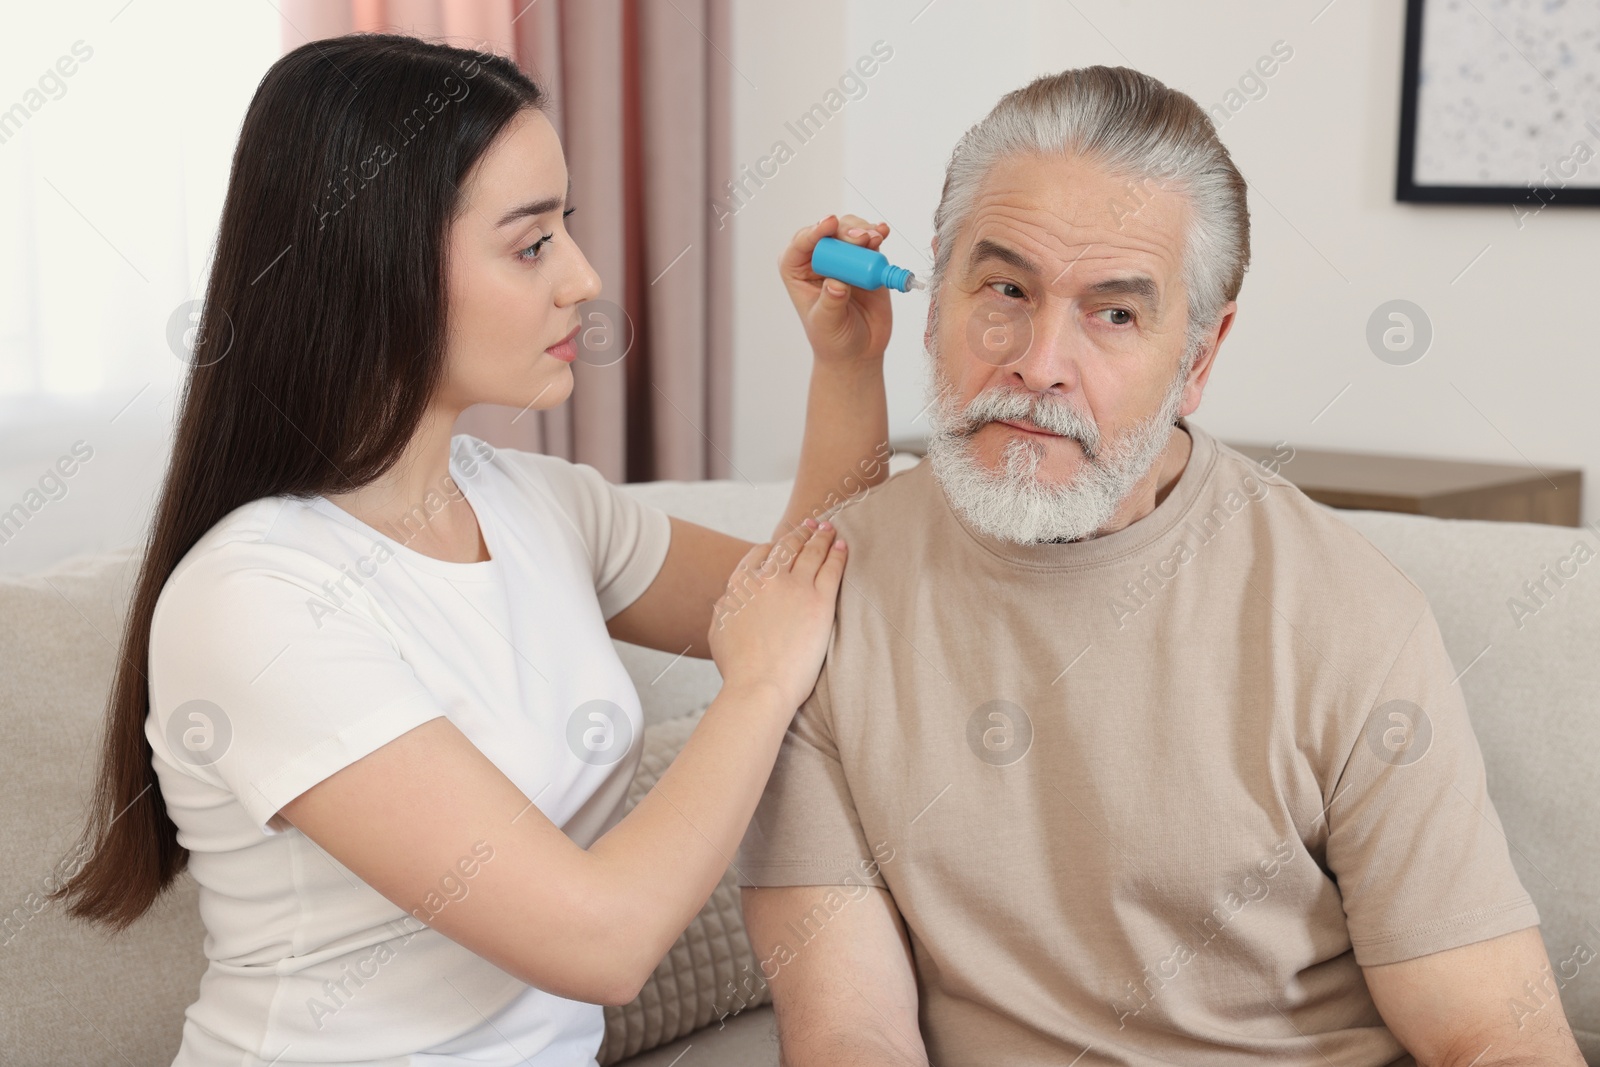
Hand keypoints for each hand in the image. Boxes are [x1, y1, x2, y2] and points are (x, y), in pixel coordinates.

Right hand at [708, 519, 846, 711]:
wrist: (759, 686)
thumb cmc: (738, 668)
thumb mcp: (719, 630)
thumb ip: (726, 607)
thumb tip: (730, 599)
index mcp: (741, 584)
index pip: (759, 554)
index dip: (773, 545)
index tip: (782, 543)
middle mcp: (767, 578)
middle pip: (787, 546)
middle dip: (800, 533)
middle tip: (811, 525)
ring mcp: (794, 587)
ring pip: (811, 552)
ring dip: (821, 536)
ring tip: (829, 528)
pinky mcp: (819, 601)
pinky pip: (832, 568)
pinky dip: (838, 553)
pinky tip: (842, 546)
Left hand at [780, 214, 893, 368]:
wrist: (858, 352)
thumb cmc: (832, 340)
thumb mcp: (826, 324)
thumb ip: (831, 302)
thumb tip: (837, 283)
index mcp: (797, 271)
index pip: (801, 244)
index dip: (815, 232)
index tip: (830, 224)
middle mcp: (819, 260)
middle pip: (830, 233)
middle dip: (845, 231)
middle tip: (862, 239)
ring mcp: (843, 259)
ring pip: (850, 231)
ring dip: (864, 230)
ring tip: (876, 238)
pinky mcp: (865, 262)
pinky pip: (871, 242)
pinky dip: (878, 234)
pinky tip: (883, 232)